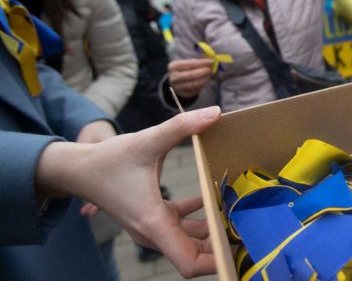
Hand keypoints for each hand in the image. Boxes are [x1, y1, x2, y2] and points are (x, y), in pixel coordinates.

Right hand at [36, 107, 221, 277]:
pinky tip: (214, 194)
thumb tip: (215, 112)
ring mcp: (154, 228)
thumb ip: (182, 126)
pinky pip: (183, 225)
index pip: (189, 263)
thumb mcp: (147, 140)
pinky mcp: (153, 218)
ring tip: (238, 210)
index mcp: (154, 224)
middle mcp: (155, 233)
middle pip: (196, 254)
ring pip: (191, 240)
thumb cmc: (108, 160)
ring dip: (214, 229)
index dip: (216, 261)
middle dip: (222, 244)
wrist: (78, 169)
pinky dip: (200, 216)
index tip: (239, 249)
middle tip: (248, 223)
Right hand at [168, 58, 213, 97]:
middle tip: (210, 69)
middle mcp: (174, 77)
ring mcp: (178, 87)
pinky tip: (205, 80)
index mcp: (174, 66)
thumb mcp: (187, 62)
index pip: (189, 63)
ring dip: (204, 79)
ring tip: (209, 75)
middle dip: (203, 72)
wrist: (177, 81)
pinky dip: (203, 85)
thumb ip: (198, 61)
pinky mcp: (184, 94)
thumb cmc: (185, 69)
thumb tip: (211, 61)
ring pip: (195, 84)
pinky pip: (196, 90)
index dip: (201, 62)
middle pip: (191, 75)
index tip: (211, 61)